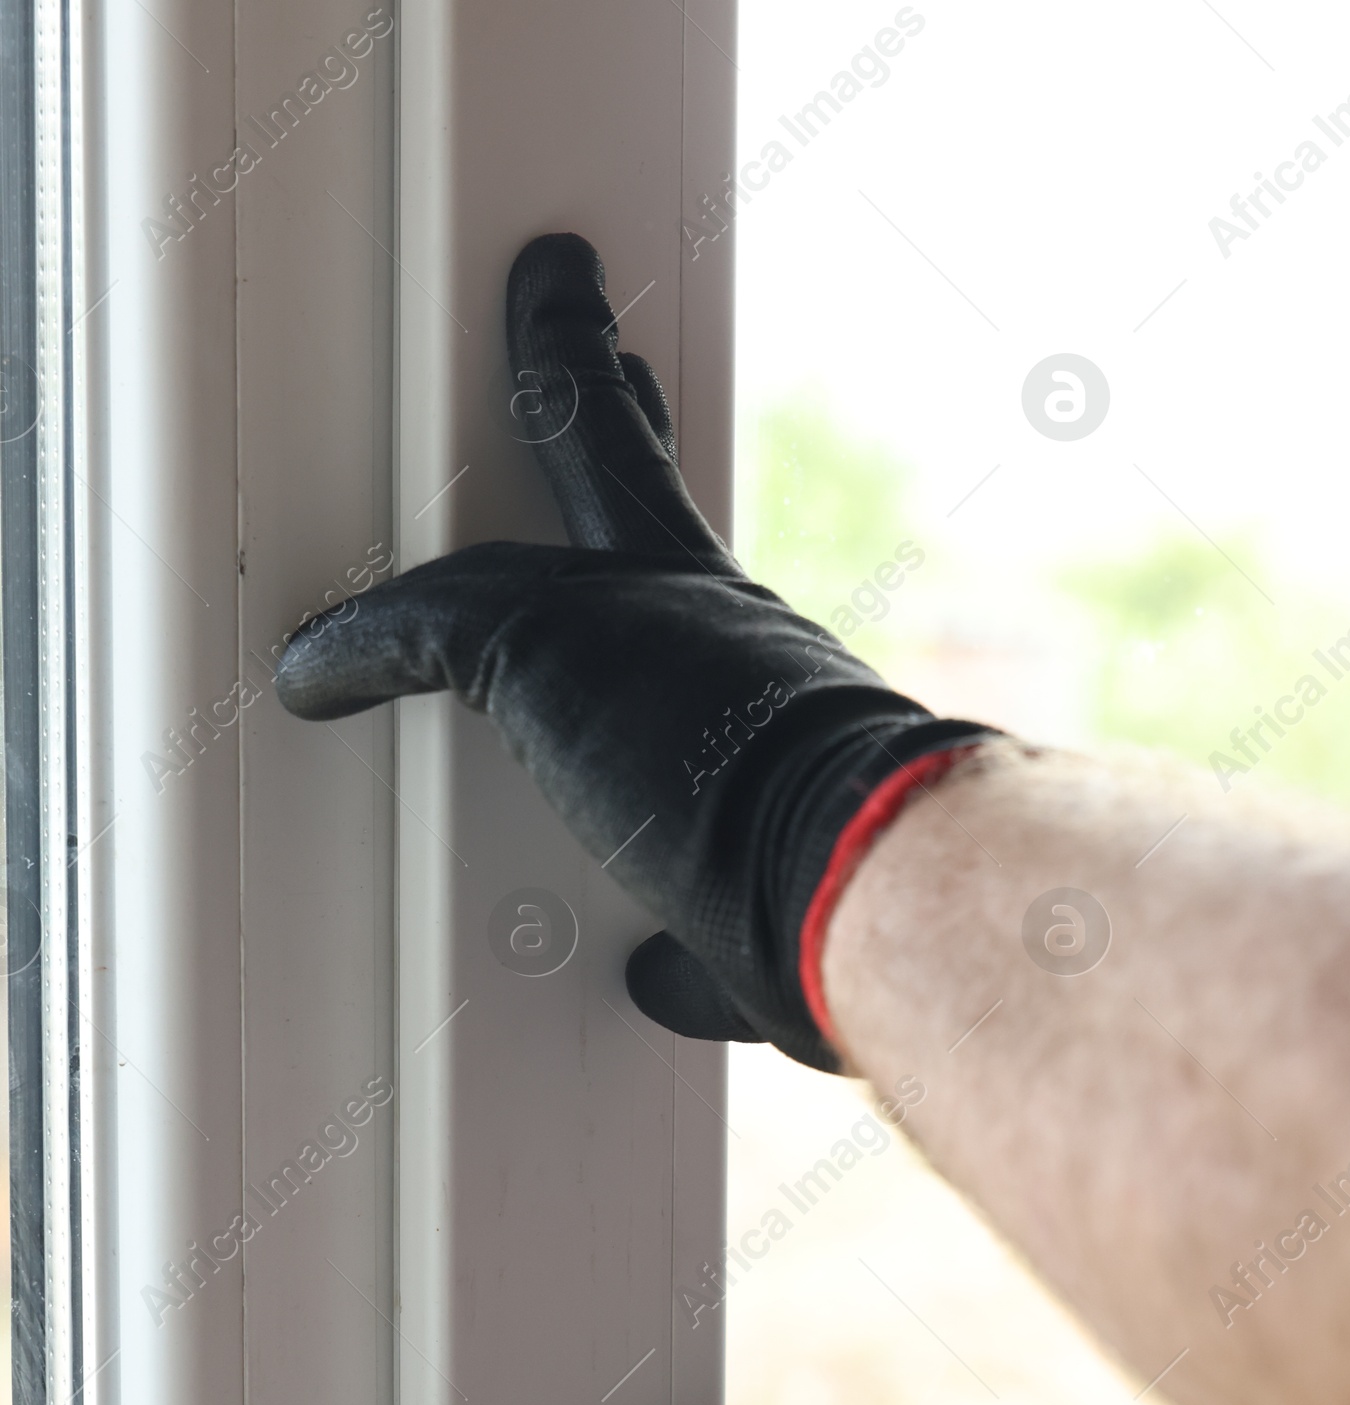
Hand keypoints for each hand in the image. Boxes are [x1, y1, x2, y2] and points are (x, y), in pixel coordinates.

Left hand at [274, 232, 992, 1068]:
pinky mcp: (553, 649)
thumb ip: (702, 945)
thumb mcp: (767, 935)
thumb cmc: (850, 918)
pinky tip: (309, 672)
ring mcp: (638, 618)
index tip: (651, 434)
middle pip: (626, 469)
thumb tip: (666, 978)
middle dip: (588, 384)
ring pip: (530, 510)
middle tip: (567, 311)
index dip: (663, 499)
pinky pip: (424, 624)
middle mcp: (708, 619)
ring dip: (471, 460)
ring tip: (408, 446)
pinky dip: (358, 648)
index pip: (696, 575)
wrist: (869, 877)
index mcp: (762, 678)